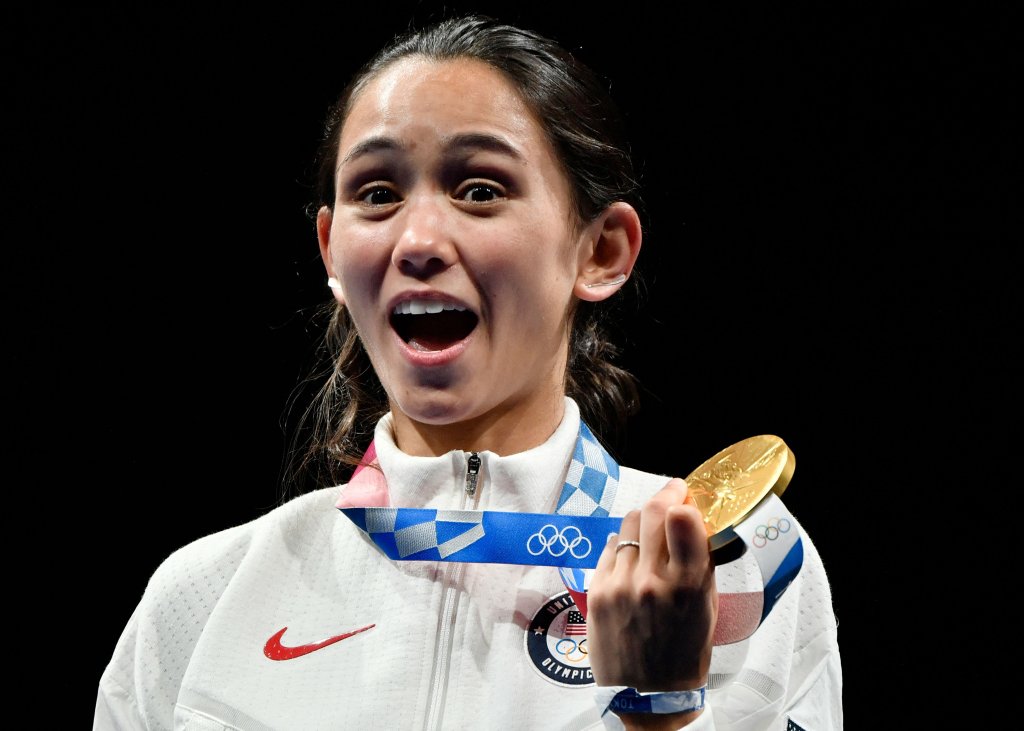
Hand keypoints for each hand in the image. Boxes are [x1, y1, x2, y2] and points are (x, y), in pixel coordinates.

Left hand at [586, 478, 717, 691]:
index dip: (683, 499)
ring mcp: (619, 585)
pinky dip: (622, 545)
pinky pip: (608, 548)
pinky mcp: (596, 590)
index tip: (686, 496)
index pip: (682, 521)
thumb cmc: (686, 652)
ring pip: (626, 525)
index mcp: (687, 586)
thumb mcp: (707, 607)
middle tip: (671, 495)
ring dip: (642, 520)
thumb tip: (689, 520)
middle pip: (651, 511)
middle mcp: (650, 581)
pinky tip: (632, 557)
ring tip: (651, 531)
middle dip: (664, 495)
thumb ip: (699, 562)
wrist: (648, 696)